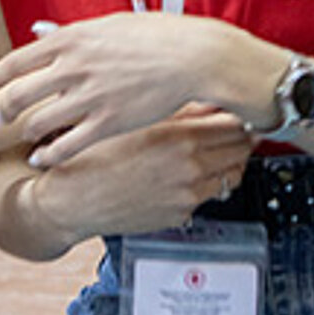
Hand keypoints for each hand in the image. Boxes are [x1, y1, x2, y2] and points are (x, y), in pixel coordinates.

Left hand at [0, 14, 235, 166]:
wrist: (194, 57)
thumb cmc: (156, 35)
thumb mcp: (108, 24)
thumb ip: (68, 31)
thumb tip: (36, 29)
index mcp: (71, 39)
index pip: (14, 61)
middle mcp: (73, 68)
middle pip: (19, 95)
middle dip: (3, 110)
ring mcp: (89, 97)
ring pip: (38, 123)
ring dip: (27, 132)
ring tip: (27, 137)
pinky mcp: (107, 123)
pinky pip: (65, 146)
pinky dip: (47, 156)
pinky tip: (41, 160)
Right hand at [30, 107, 253, 239]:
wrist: (71, 199)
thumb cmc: (94, 155)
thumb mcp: (136, 120)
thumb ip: (180, 111)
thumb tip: (212, 100)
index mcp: (179, 138)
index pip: (236, 124)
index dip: (242, 116)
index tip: (241, 111)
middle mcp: (189, 168)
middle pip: (241, 149)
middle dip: (242, 138)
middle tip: (237, 128)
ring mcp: (188, 194)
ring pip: (232, 174)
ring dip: (230, 161)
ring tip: (218, 150)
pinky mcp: (181, 214)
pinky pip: (210, 195)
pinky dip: (209, 182)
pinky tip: (192, 172)